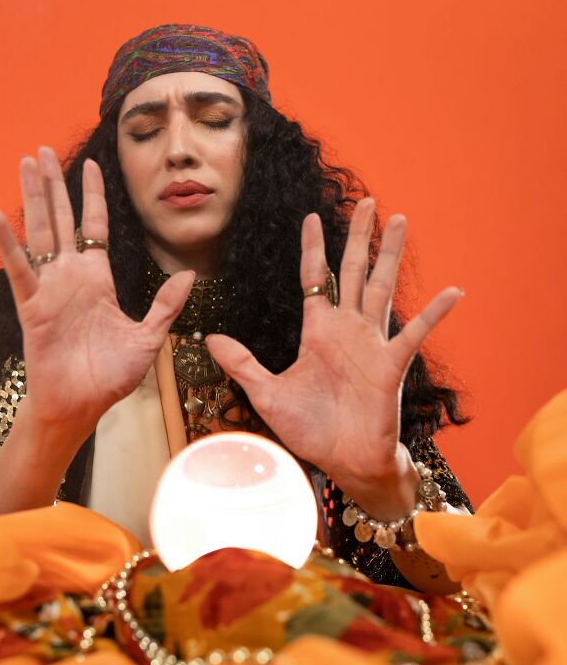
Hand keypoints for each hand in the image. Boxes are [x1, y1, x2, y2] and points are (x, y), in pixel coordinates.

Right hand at [0, 146, 193, 442]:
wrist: (82, 407)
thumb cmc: (110, 377)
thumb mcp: (148, 337)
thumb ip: (165, 305)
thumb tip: (188, 274)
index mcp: (97, 280)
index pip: (94, 227)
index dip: (93, 196)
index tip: (92, 163)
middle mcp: (70, 277)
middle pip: (60, 219)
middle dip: (53, 184)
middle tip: (41, 150)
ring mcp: (49, 289)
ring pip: (39, 232)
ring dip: (32, 198)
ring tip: (25, 163)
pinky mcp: (31, 306)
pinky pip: (18, 269)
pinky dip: (7, 243)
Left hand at [207, 198, 462, 513]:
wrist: (343, 462)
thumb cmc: (310, 430)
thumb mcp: (267, 394)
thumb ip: (242, 364)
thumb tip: (211, 338)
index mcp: (318, 332)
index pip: (315, 280)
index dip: (313, 249)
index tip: (311, 217)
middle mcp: (347, 331)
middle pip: (352, 271)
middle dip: (358, 236)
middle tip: (366, 201)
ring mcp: (372, 344)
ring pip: (381, 288)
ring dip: (390, 254)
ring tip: (400, 219)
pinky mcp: (391, 365)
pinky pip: (414, 333)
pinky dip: (433, 313)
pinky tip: (452, 292)